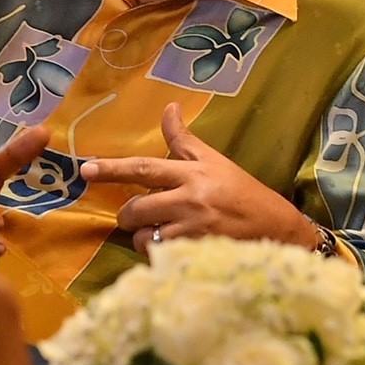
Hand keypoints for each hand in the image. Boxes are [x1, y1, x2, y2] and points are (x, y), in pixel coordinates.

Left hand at [79, 103, 313, 255]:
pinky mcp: (195, 255)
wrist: (277, 230)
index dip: (113, 169)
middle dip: (129, 215)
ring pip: (142, 236)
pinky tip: (176, 250)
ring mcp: (192, 230)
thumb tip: (169, 108)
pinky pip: (157, 256)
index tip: (86, 170)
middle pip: (135, 208)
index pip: (144, 168)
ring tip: (165, 234)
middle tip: (140, 216)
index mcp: (193, 173)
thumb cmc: (243, 194)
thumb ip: (185, 141)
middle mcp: (190, 199)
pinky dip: (159, 254)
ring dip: (145, 237)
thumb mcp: (215, 162)